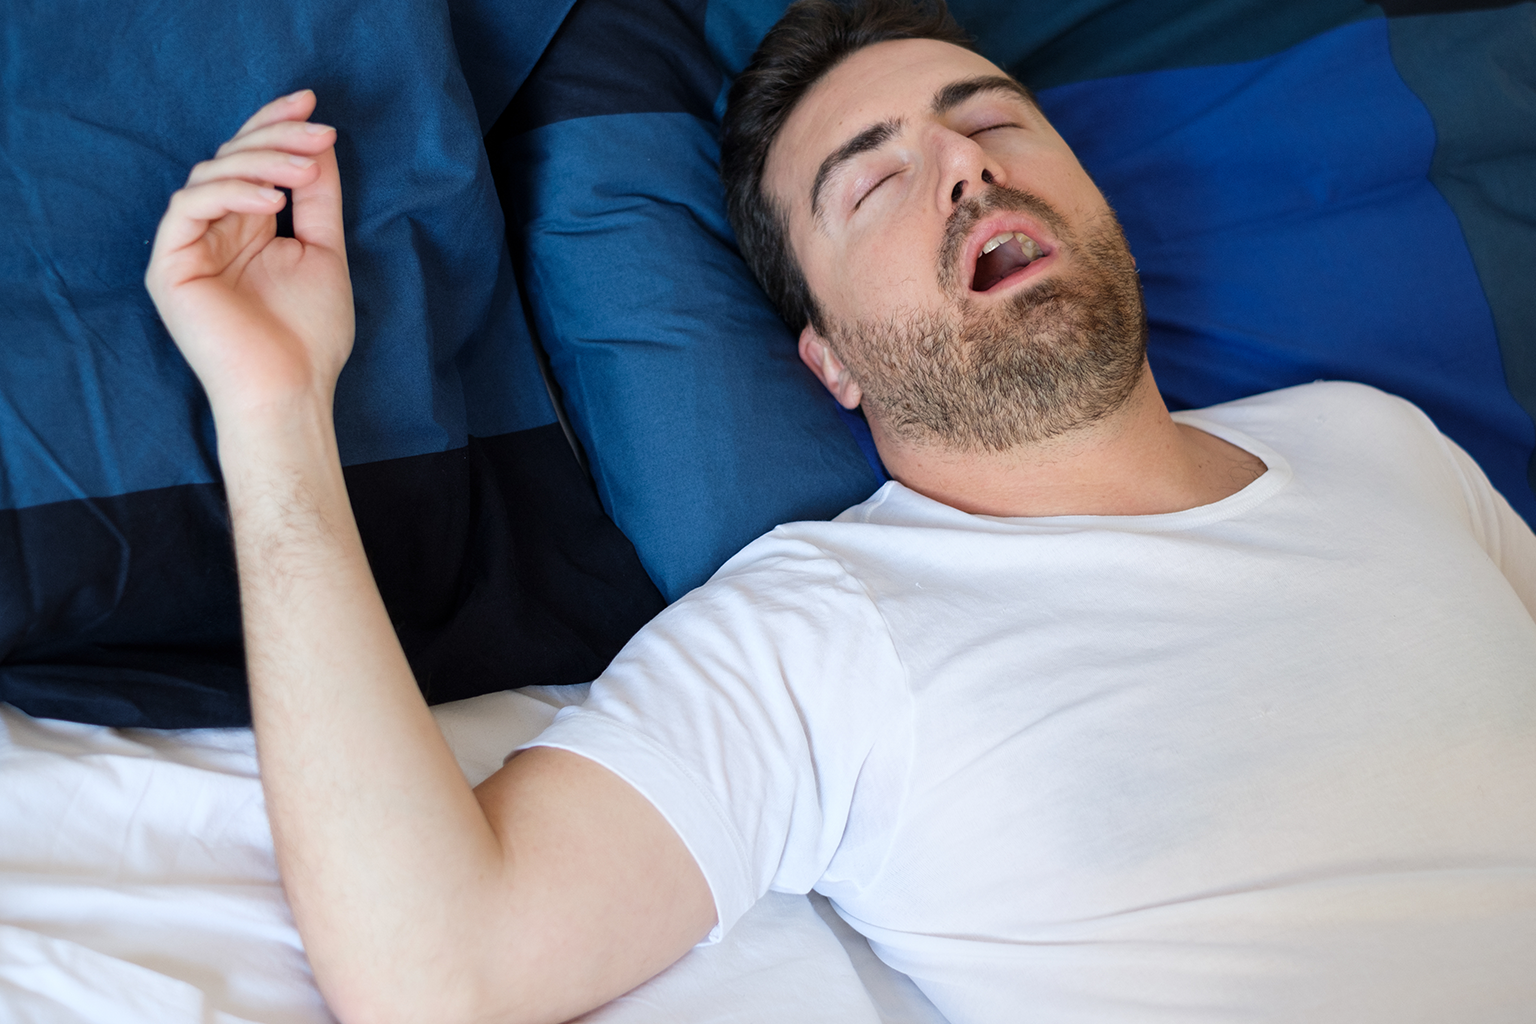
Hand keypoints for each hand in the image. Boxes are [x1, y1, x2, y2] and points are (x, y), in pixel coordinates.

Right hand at [145, 90, 353, 425]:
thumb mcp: (323, 251)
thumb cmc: (309, 335)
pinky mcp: (169, 265)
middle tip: (318, 131)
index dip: (276, 126)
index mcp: (247, 227)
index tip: (314, 104)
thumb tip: (319, 141)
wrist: (289, 391)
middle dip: (276, 137)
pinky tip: (275, 201)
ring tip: (305, 171)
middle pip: (231, 158)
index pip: (252, 161)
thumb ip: (317, 198)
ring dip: (262, 163)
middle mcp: (213, 231)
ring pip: (211, 175)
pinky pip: (189, 206)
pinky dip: (232, 194)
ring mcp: (188, 247)